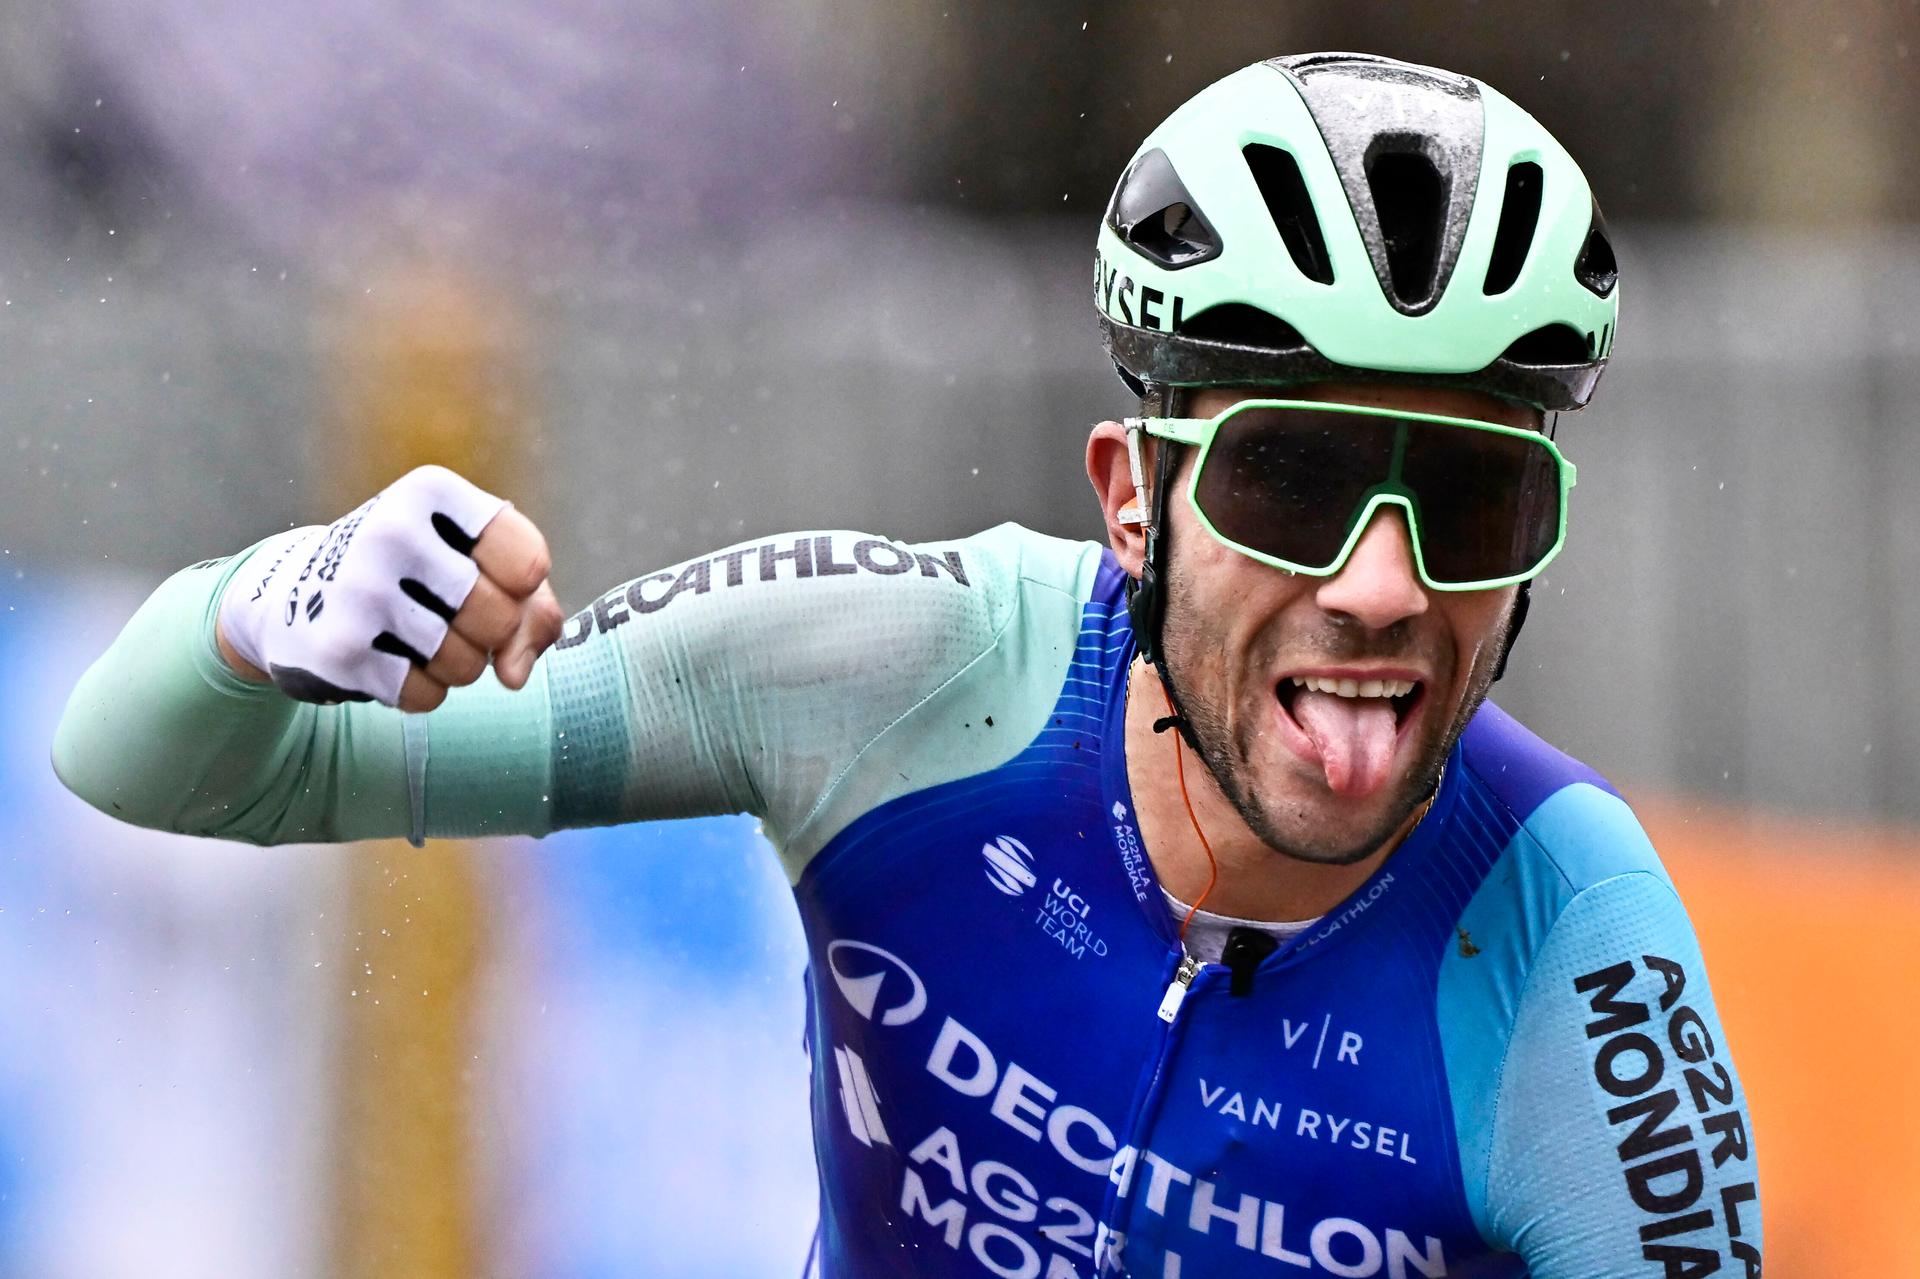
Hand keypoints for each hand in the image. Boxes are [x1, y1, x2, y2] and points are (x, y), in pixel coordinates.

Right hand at [216, 466, 564, 711]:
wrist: (299, 595)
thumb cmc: (418, 574)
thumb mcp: (482, 564)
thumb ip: (532, 611)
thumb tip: (514, 676)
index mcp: (431, 491)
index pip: (528, 562)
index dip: (523, 588)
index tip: (489, 573)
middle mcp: (391, 530)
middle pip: (500, 618)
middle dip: (491, 633)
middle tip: (453, 614)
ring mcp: (360, 589)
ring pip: (466, 664)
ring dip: (458, 665)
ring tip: (421, 635)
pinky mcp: (338, 647)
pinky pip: (425, 694)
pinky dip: (422, 689)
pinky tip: (389, 658)